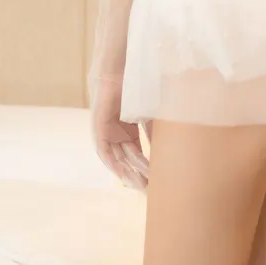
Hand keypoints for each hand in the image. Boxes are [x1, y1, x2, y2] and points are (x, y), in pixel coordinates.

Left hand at [90, 75, 148, 190]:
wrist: (118, 73)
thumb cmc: (134, 90)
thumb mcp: (148, 116)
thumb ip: (154, 133)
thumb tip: (167, 152)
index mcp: (128, 132)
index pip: (138, 156)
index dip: (147, 169)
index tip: (158, 183)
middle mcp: (117, 136)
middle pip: (128, 162)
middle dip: (139, 177)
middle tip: (152, 191)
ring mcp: (107, 135)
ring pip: (119, 161)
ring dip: (132, 174)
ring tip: (145, 185)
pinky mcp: (99, 133)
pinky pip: (107, 155)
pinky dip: (116, 166)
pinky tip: (126, 176)